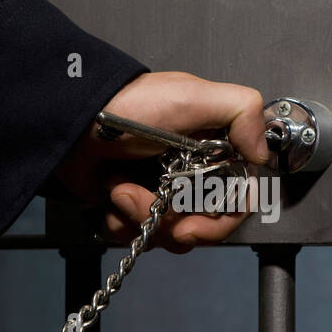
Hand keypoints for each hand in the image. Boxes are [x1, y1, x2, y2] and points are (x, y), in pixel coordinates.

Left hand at [53, 71, 268, 251]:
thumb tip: (263, 153)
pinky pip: (137, 234)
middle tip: (143, 200)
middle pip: (203, 225)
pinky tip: (109, 196)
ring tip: (118, 188)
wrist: (68, 120)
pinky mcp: (132, 205)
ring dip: (141, 218)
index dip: (219, 222)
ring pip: (169, 235)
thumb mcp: (190, 96)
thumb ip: (240, 111)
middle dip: (171, 221)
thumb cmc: (125, 104)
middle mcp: (193, 174)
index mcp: (214, 151)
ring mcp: (162, 192)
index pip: (237, 202)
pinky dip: (121, 222)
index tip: (192, 225)